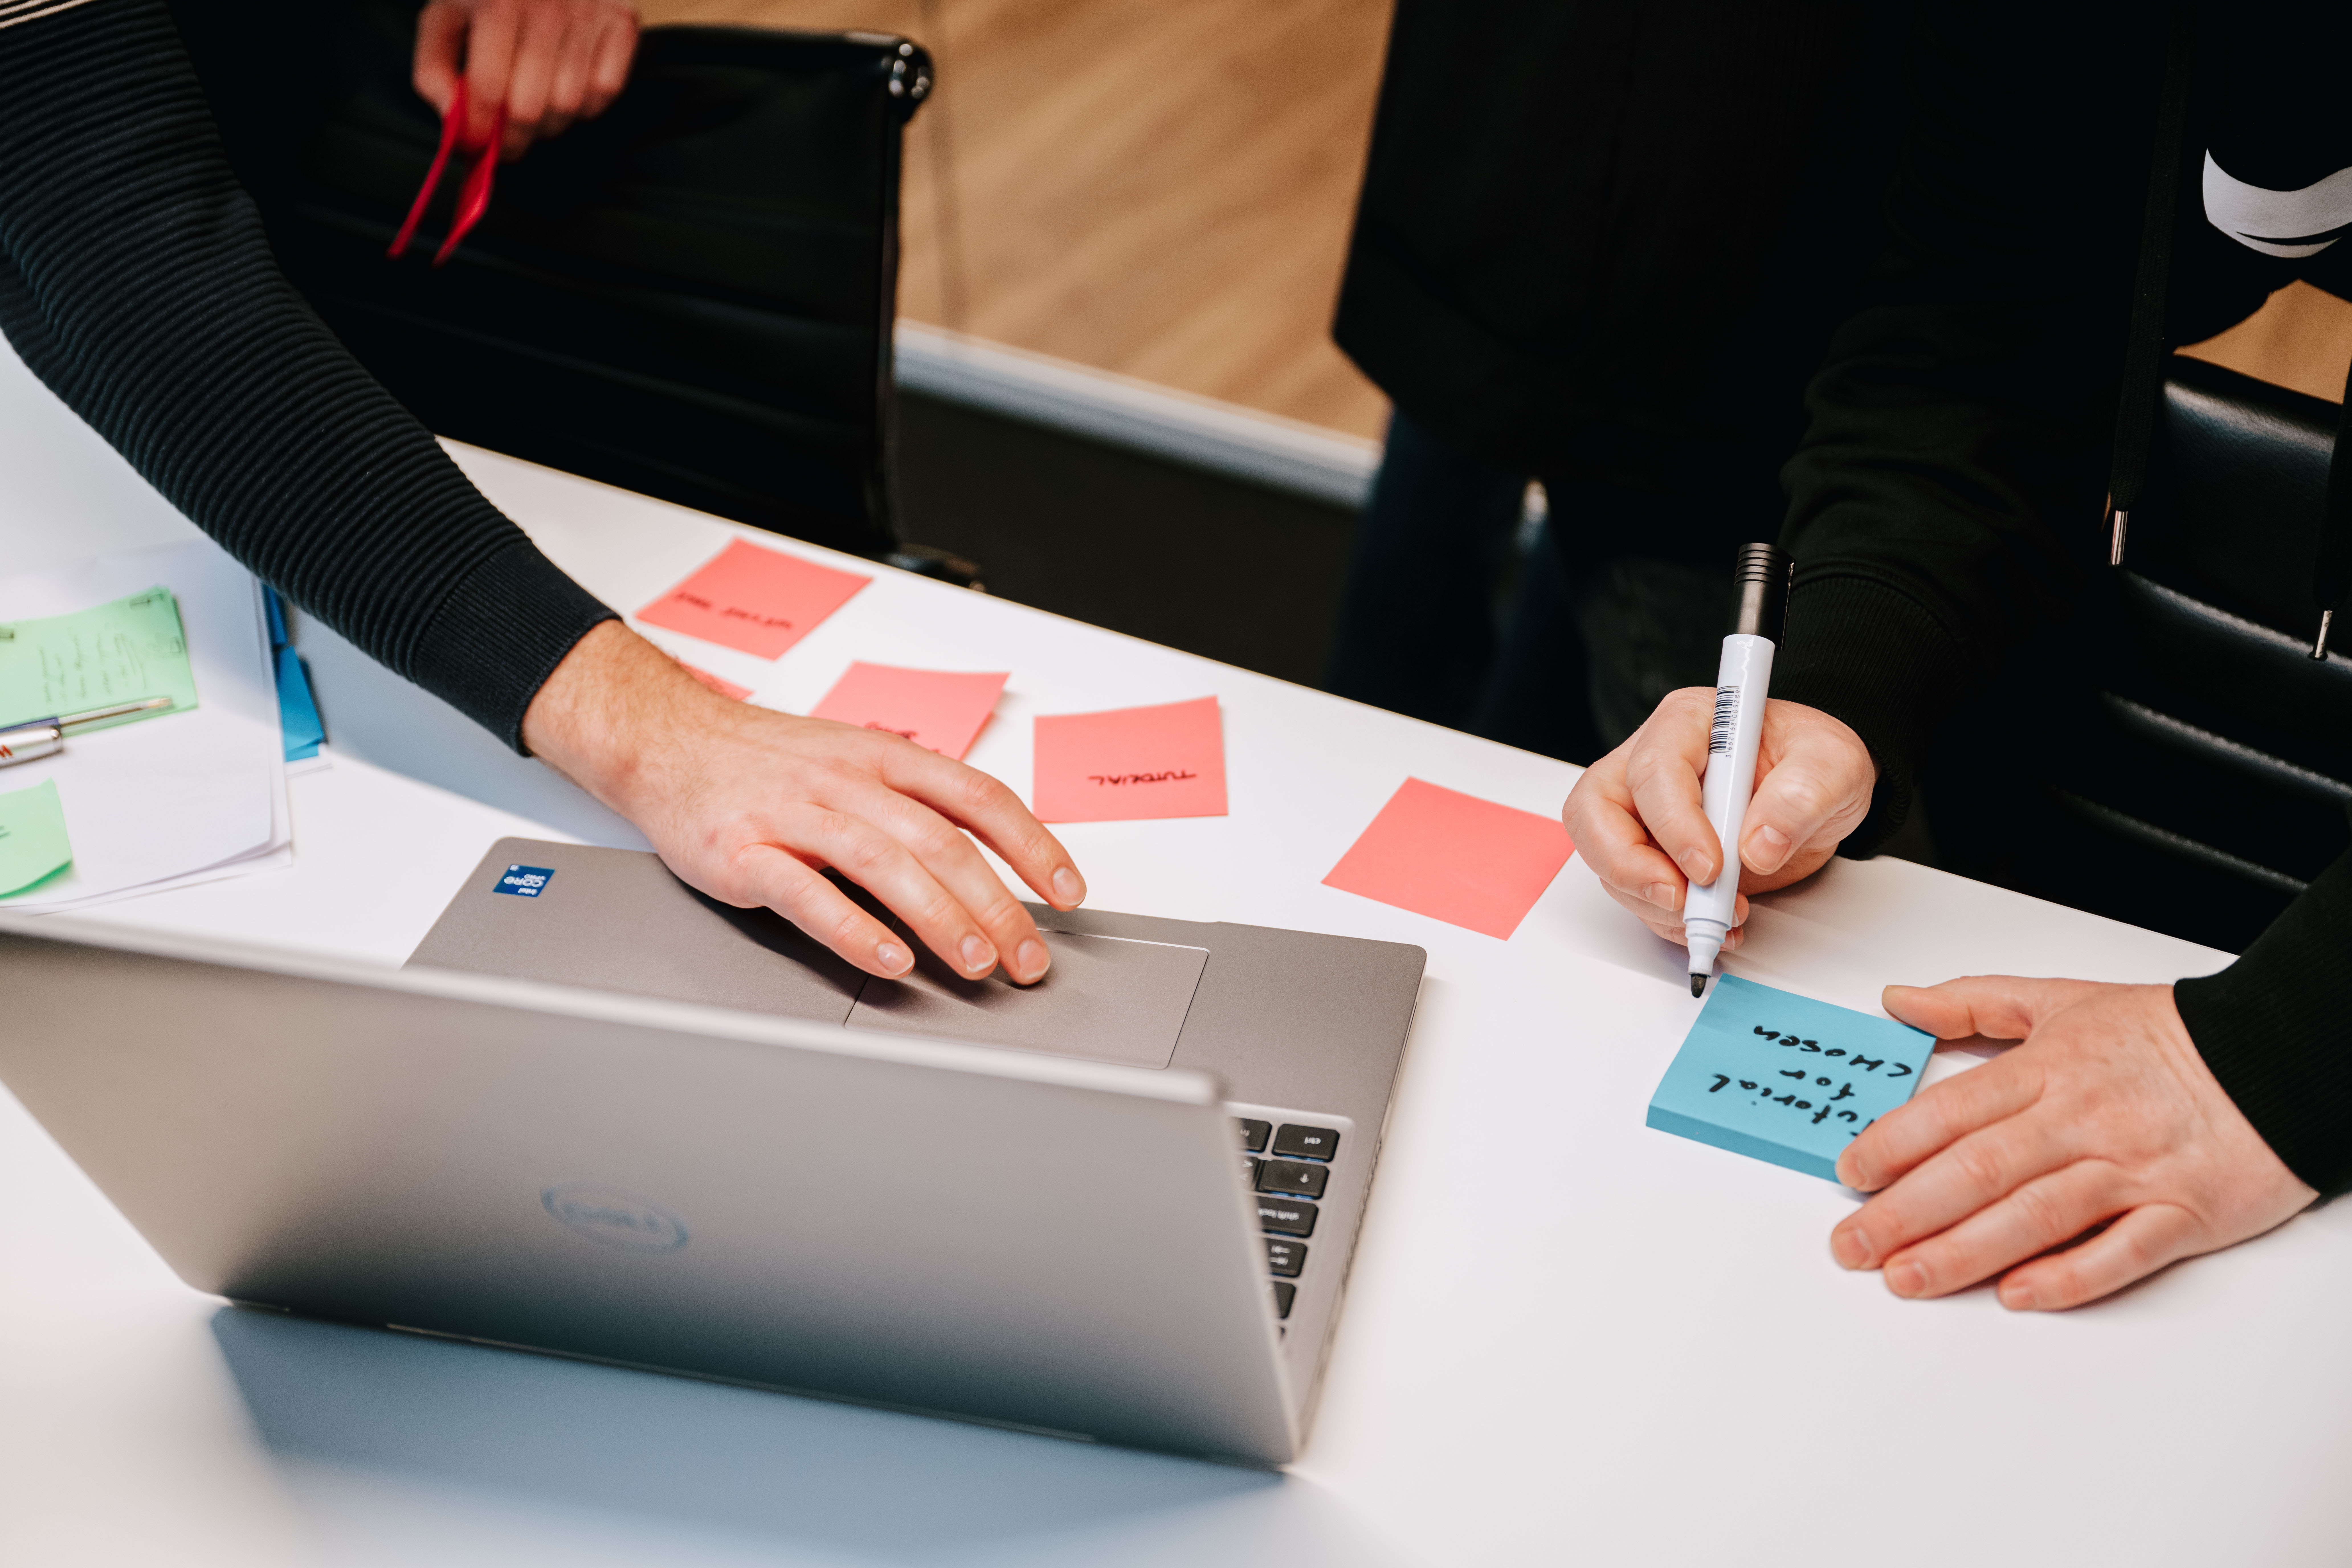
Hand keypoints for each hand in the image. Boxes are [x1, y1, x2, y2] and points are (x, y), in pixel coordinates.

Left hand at [414, 0, 639, 159]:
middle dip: (513, 138)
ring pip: (571, 106)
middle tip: (503, 140)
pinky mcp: (623, 20)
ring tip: (533, 110)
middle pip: (532, 109)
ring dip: (549, 123)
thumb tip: (451, 115)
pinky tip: (567, 87)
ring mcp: (590, 14)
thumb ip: (434, 63)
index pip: (489, 91)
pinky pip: (607, 89)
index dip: (478, 131)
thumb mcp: (446, 10)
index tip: (473, 146)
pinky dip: (587, 102)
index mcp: (498, 4)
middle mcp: (548, 9)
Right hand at [521, 622, 1085, 984]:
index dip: (1032, 846)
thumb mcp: (853, 762)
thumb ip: (912, 806)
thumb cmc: (768, 761)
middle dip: (996, 904)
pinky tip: (889, 960)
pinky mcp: (744, 850)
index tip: (1067, 892)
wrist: (668, 741)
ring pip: (884, 862)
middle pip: (941, 841)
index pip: (978, 798)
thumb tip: (984, 866)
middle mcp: (845, 779)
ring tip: (977, 964)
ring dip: (940, 917)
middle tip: (1027, 957)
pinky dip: (854, 929)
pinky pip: (807, 892)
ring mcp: (793, 813)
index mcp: (883, 757)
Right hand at [1561, 689, 1874, 949]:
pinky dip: (1666, 919)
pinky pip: (1633, 891)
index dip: (1674, 824)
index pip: (1654, 772)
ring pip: (1606, 858)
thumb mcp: (1835, 766)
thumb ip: (1803, 796)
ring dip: (1652, 901)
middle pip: (1595, 812)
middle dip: (1629, 867)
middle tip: (1680, 901)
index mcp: (1687, 724)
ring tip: (1717, 917)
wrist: (1817, 797)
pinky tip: (1715, 925)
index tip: (1711, 867)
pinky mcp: (1650, 853)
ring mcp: (1642, 811)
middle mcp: (1649, 763)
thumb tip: (1759, 845)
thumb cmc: (1815, 767)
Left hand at [1831, 976, 2315, 1308]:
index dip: (1893, 1145)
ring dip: (1962, 1253)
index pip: (1952, 1112)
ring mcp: (2132, 1171)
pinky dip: (2067, 1277)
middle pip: (1977, 1171)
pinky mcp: (2182, 1213)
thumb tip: (1899, 1001)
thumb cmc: (2170, 1035)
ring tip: (1905, 1278)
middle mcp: (2083, 1122)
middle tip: (1851, 1245)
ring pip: (2032, 1217)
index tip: (1849, 1172)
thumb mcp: (2062, 999)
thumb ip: (1973, 1002)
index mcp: (2050, 1071)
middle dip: (1904, 1214)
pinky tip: (2016, 1294)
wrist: (2280, 1053)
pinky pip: (2119, 1253)